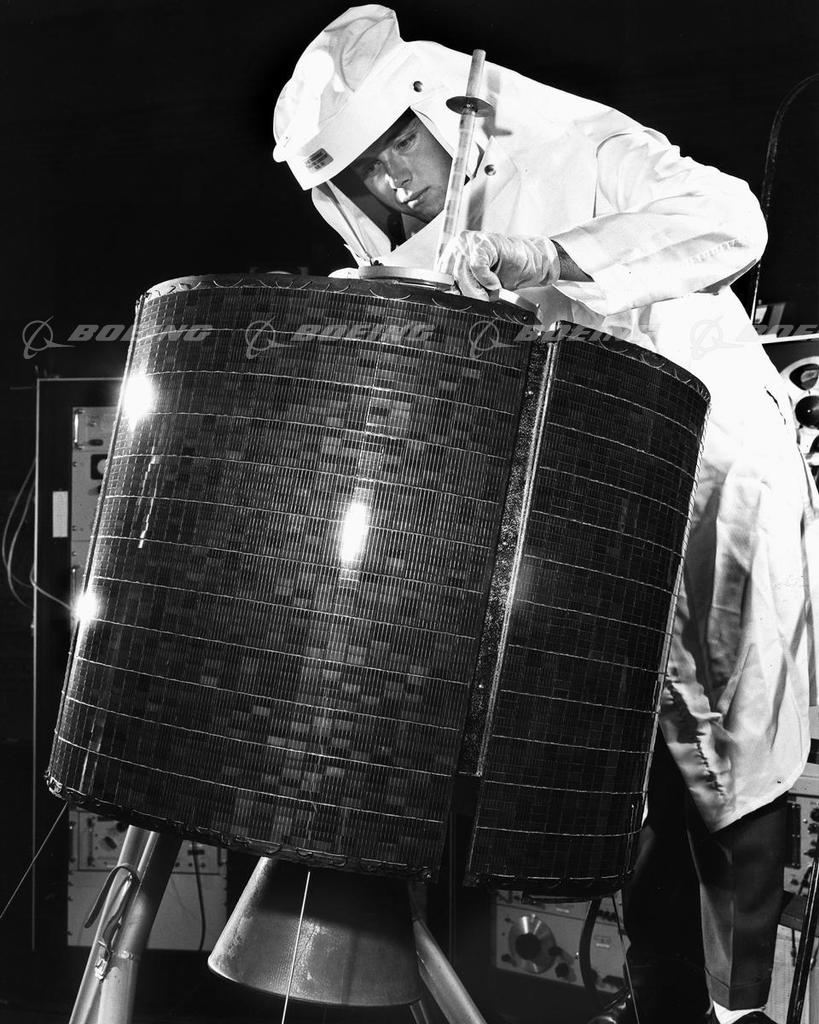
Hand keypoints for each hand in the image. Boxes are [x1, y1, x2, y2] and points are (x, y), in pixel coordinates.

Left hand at [442, 231, 561, 298]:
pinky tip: (495, 283)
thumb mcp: (479, 287)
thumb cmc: (507, 274)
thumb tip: (449, 304)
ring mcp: (469, 241)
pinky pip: (477, 265)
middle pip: (450, 276)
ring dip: (477, 289)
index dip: (448, 294)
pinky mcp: (483, 241)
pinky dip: (487, 279)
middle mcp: (457, 245)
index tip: (455, 306)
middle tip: (481, 301)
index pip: (440, 279)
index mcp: (452, 256)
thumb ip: (463, 290)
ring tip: (490, 292)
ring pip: (462, 272)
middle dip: (465, 294)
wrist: (533, 262)